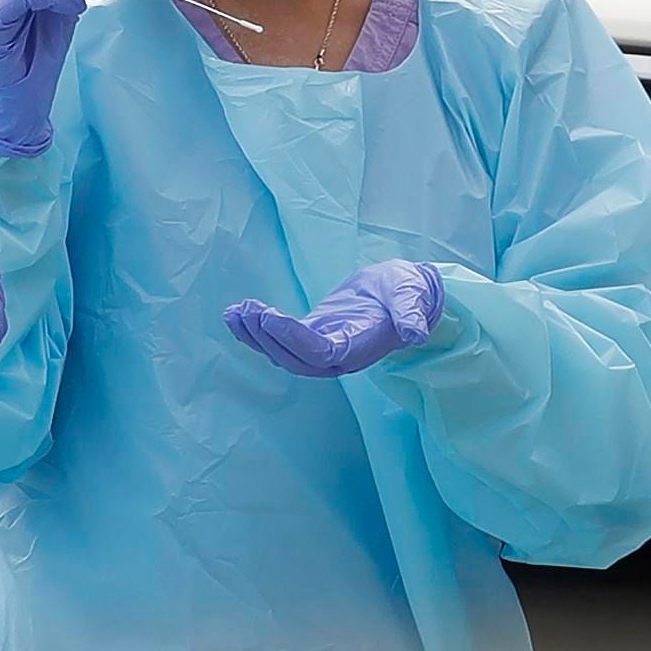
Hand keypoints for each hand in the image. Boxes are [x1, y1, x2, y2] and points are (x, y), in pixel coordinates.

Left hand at [225, 260, 443, 378]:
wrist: (404, 293)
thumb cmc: (408, 291)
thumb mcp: (412, 296)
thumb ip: (411, 313)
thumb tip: (416, 333)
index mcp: (361, 346)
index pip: (322, 353)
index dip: (294, 340)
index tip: (270, 318)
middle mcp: (340, 357)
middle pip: (297, 360)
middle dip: (268, 338)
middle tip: (247, 311)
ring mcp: (324, 349)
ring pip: (284, 355)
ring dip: (256, 337)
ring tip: (235, 313)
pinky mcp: (313, 336)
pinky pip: (281, 341)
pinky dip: (257, 331)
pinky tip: (236, 314)